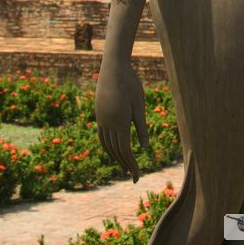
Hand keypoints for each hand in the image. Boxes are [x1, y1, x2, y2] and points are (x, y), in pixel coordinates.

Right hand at [95, 59, 148, 182]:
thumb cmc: (131, 83)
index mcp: (120, 122)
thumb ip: (142, 127)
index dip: (132, 165)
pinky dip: (107, 146)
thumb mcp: (139, 104)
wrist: (113, 67)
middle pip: (116, 151)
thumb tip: (145, 149)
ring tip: (124, 166)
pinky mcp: (98, 114)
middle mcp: (108, 124)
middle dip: (125, 164)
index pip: (126, 151)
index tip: (137, 177)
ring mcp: (101, 119)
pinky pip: (101, 136)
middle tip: (133, 175)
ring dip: (115, 157)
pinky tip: (112, 150)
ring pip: (107, 145)